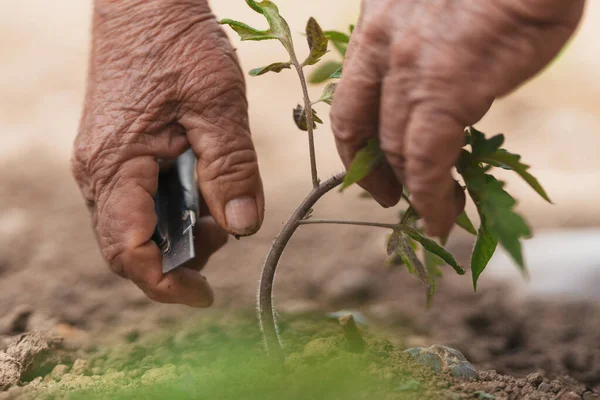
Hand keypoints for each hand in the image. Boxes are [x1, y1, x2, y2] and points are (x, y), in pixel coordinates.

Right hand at [71, 0, 263, 306]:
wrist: (146, 2)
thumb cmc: (176, 43)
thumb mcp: (217, 104)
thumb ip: (231, 168)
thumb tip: (245, 227)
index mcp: (115, 166)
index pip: (128, 251)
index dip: (165, 283)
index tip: (205, 295)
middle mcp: (100, 172)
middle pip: (131, 246)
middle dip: (180, 257)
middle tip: (227, 234)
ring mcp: (106, 163)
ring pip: (138, 226)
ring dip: (181, 232)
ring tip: (221, 203)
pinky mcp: (120, 153)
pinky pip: (142, 201)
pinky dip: (176, 209)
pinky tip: (204, 186)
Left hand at [331, 0, 583, 235]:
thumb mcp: (435, 1)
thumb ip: (420, 40)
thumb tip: (432, 79)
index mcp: (375, 23)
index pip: (349, 98)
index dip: (355, 141)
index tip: (367, 164)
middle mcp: (379, 46)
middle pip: (358, 128)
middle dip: (370, 172)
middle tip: (387, 196)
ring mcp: (408, 69)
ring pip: (393, 150)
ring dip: (408, 190)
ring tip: (426, 214)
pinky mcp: (445, 90)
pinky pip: (426, 160)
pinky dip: (429, 196)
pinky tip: (439, 216)